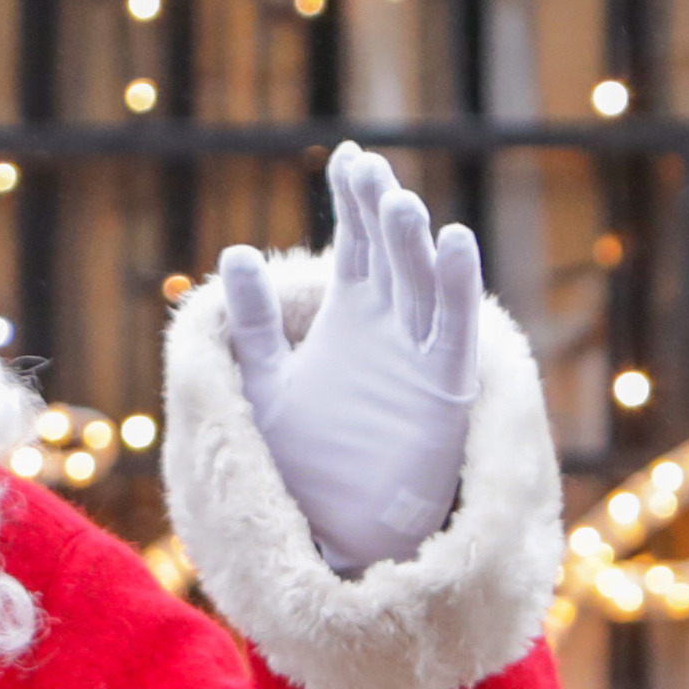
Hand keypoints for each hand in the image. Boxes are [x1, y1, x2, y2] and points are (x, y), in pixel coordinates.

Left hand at [221, 140, 485, 574]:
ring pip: (422, 284)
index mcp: (353, 317)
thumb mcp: (265, 384)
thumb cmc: (307, 461)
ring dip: (413, 244)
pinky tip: (452, 242)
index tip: (346, 156)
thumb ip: (252, 326)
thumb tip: (234, 254)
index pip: (357, 243)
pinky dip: (454, 287)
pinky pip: (454, 331)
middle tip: (366, 170)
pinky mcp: (445, 389)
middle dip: (380, 212)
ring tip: (397, 204)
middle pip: (391, 253)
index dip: (354, 200)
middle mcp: (394, 327)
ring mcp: (423, 355)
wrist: (341, 532)